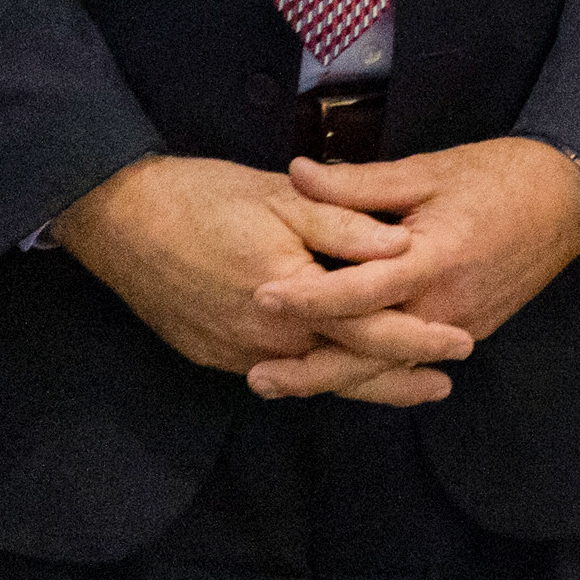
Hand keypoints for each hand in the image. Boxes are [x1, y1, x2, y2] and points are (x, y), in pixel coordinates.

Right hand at [52, 154, 466, 405]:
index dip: (420, 340)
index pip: (372, 333)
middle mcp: (267, 341)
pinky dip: (312, 371)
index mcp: (293, 301)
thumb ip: (345, 225)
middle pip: (345, 371)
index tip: (461, 343)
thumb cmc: (203, 197)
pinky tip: (330, 364)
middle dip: (397, 378)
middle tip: (444, 382)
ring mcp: (235, 353)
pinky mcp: (211, 353)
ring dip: (356, 380)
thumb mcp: (283, 197)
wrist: (118, 218)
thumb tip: (405, 244)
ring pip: (310, 377)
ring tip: (402, 383)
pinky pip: (276, 369)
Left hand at [245, 136, 579, 398]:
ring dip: (337, 378)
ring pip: (389, 367)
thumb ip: (358, 183)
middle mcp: (444, 307)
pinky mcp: (468, 332)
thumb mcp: (426, 170)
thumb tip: (297, 173)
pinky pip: (412, 360)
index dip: (309, 297)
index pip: (359, 291)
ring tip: (284, 382)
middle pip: (369, 353)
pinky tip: (341, 370)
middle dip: (311, 371)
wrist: (567, 200)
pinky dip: (374, 369)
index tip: (262, 297)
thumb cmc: (498, 176)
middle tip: (258, 378)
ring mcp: (459, 327)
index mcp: (433, 260)